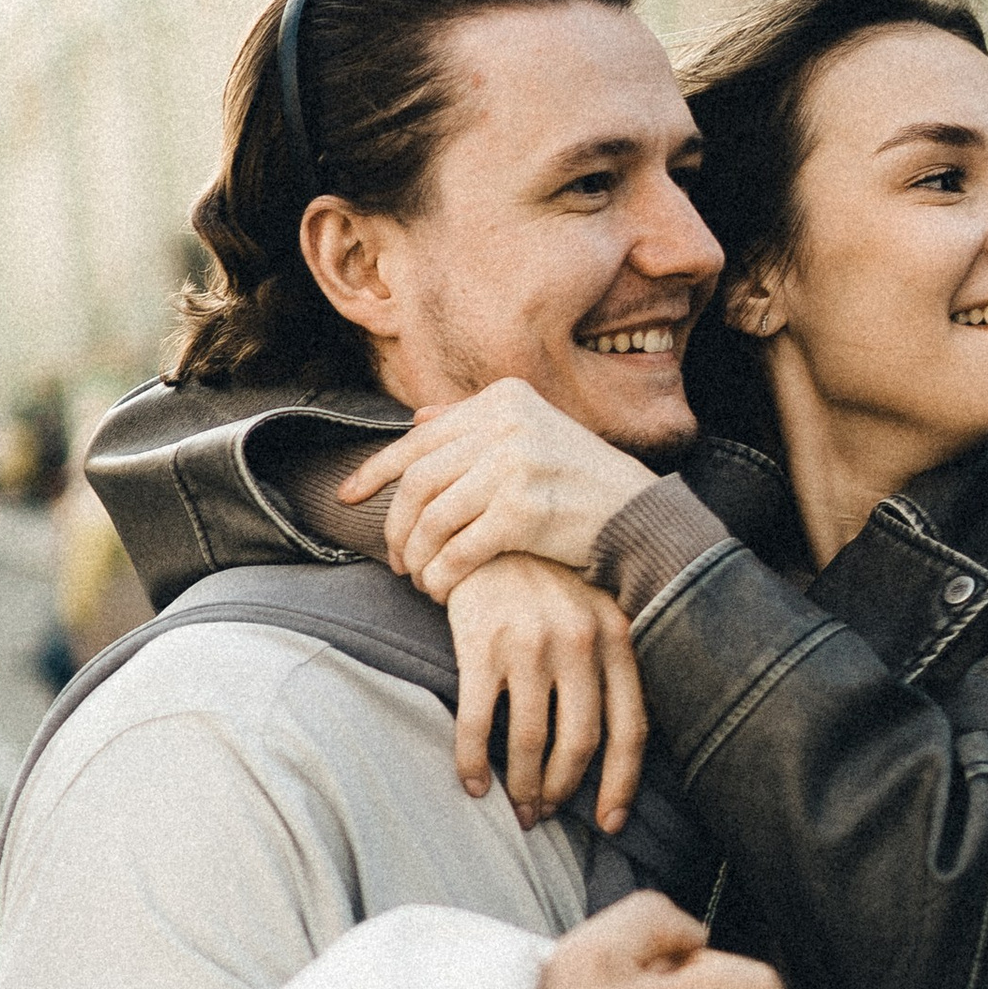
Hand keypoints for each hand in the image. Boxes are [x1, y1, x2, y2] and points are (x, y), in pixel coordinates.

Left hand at [340, 377, 655, 601]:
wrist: (642, 520)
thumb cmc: (581, 483)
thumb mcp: (533, 434)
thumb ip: (474, 424)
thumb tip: (417, 418)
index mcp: (504, 398)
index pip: (420, 437)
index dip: (375, 470)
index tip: (345, 497)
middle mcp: (507, 424)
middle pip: (419, 480)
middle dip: (396, 525)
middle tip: (393, 558)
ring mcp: (515, 464)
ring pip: (433, 517)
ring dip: (417, 556)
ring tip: (418, 578)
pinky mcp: (524, 511)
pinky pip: (459, 550)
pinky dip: (442, 575)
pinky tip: (440, 590)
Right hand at [445, 556, 645, 831]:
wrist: (486, 533)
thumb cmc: (544, 583)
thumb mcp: (594, 611)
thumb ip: (610, 664)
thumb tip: (612, 744)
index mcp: (617, 637)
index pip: (630, 729)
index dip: (621, 784)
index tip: (609, 822)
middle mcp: (580, 642)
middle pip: (580, 742)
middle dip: (563, 789)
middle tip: (546, 813)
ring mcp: (530, 645)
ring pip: (531, 740)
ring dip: (522, 785)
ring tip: (516, 806)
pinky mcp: (481, 645)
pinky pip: (478, 721)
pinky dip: (474, 761)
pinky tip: (472, 783)